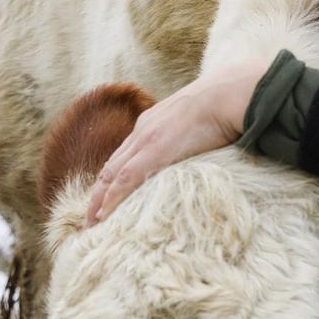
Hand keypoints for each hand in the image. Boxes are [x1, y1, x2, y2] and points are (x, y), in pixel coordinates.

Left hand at [84, 56, 270, 224]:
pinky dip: (112, 198)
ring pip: (111, 175)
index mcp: (151, 123)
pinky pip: (125, 180)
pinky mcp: (155, 151)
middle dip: (98, 194)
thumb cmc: (223, 106)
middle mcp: (142, 131)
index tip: (105, 198)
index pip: (124, 156)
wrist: (229, 94)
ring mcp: (146, 140)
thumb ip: (190, 136)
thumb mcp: (198, 120)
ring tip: (91, 225)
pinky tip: (103, 215)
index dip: (111, 179)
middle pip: (110, 168)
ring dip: (98, 201)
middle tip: (89, 219)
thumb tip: (200, 150)